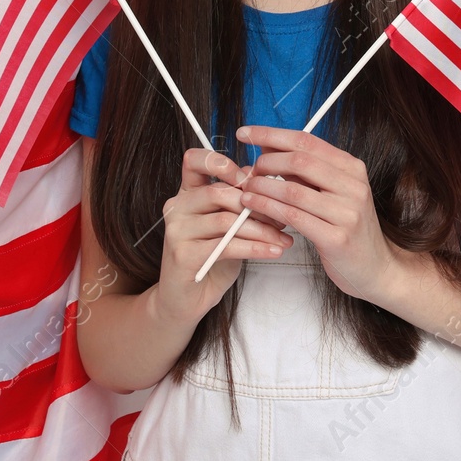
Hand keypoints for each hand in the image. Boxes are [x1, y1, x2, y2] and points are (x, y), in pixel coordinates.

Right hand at [150, 146, 290, 329]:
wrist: (187, 300)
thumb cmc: (212, 259)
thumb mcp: (228, 226)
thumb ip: (240, 204)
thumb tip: (269, 182)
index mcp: (187, 193)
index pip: (194, 160)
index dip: (221, 162)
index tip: (250, 178)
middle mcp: (177, 207)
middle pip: (218, 192)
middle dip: (256, 205)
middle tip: (282, 217)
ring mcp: (177, 231)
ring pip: (225, 221)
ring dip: (261, 230)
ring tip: (283, 239)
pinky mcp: (183, 255)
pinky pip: (225, 246)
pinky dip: (255, 248)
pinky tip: (273, 251)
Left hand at [236, 125, 398, 303]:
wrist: (375, 267)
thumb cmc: (345, 226)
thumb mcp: (331, 191)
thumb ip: (303, 170)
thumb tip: (265, 146)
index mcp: (351, 167)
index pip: (307, 140)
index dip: (271, 134)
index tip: (245, 133)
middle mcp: (353, 185)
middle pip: (299, 161)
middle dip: (266, 162)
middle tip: (249, 171)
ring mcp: (347, 212)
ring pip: (293, 190)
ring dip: (262, 187)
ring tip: (245, 188)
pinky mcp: (337, 238)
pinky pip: (293, 216)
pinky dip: (267, 208)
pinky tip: (252, 205)